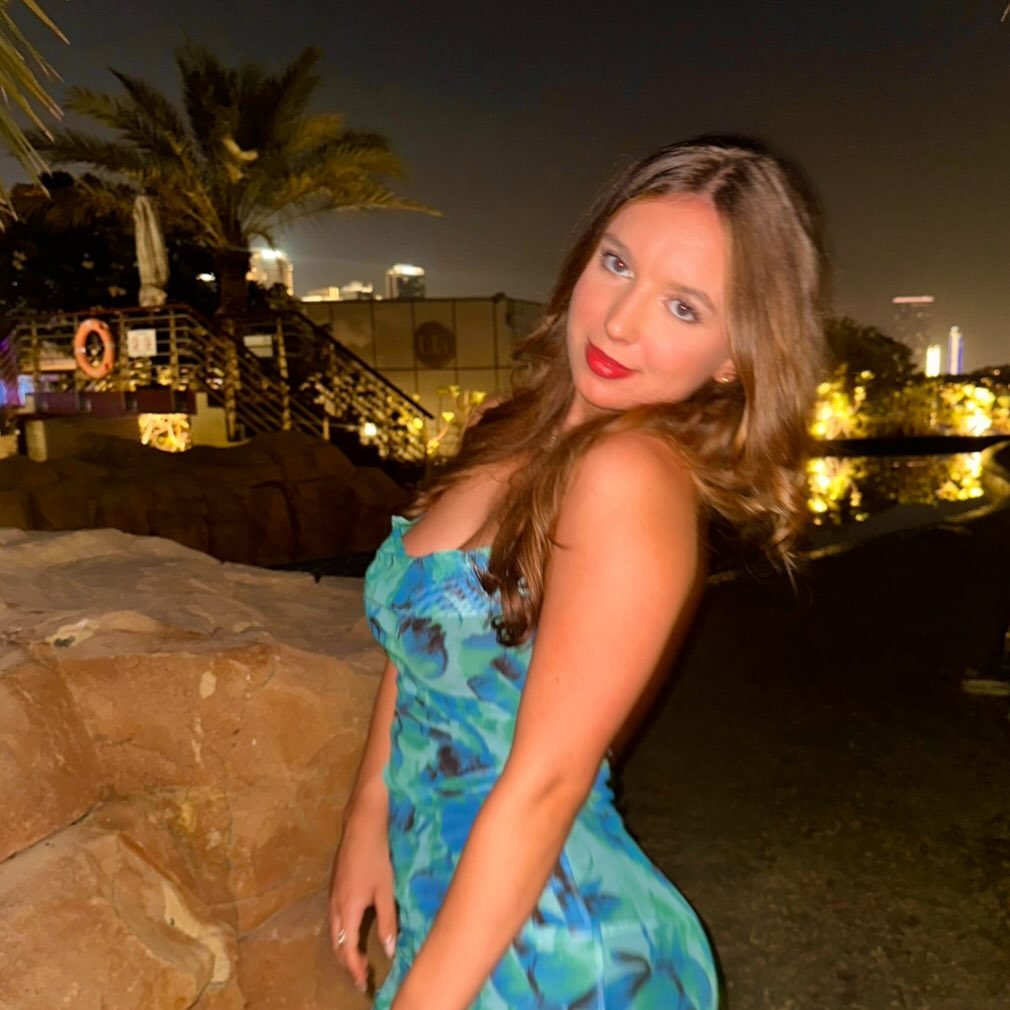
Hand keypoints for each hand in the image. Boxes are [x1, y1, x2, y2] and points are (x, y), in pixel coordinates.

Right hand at [329, 797, 397, 992]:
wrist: (361, 826)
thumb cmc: (377, 857)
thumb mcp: (385, 890)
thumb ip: (387, 921)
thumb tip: (388, 951)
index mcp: (348, 909)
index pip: (347, 950)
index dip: (354, 969)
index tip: (363, 984)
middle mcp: (335, 907)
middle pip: (336, 945)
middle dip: (346, 964)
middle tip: (360, 978)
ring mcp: (332, 897)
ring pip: (333, 933)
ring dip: (343, 950)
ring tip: (357, 962)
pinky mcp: (334, 888)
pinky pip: (334, 921)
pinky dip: (341, 935)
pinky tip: (352, 934)